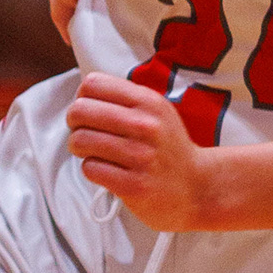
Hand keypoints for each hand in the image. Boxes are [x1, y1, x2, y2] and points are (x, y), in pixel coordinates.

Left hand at [67, 70, 219, 229]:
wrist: (198, 187)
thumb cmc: (169, 148)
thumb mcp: (157, 112)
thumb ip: (125, 99)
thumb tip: (83, 95)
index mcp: (148, 102)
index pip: (93, 84)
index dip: (82, 98)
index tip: (88, 111)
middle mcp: (145, 126)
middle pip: (81, 111)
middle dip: (74, 123)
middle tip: (82, 132)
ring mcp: (140, 156)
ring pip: (81, 140)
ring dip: (79, 148)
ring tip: (91, 152)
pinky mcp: (133, 185)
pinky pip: (90, 168)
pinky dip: (91, 169)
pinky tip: (105, 170)